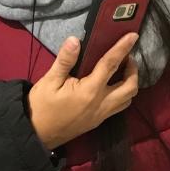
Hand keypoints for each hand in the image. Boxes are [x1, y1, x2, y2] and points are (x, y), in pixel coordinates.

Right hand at [27, 33, 139, 149]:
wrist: (36, 134)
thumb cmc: (42, 106)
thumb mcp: (50, 80)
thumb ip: (65, 60)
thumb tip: (75, 40)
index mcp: (90, 90)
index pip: (111, 64)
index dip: (123, 48)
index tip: (133, 35)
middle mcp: (101, 103)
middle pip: (130, 86)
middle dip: (133, 69)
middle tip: (127, 57)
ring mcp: (102, 115)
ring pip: (128, 99)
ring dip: (130, 83)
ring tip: (123, 70)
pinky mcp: (99, 121)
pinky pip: (119, 107)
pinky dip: (123, 94)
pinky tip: (113, 86)